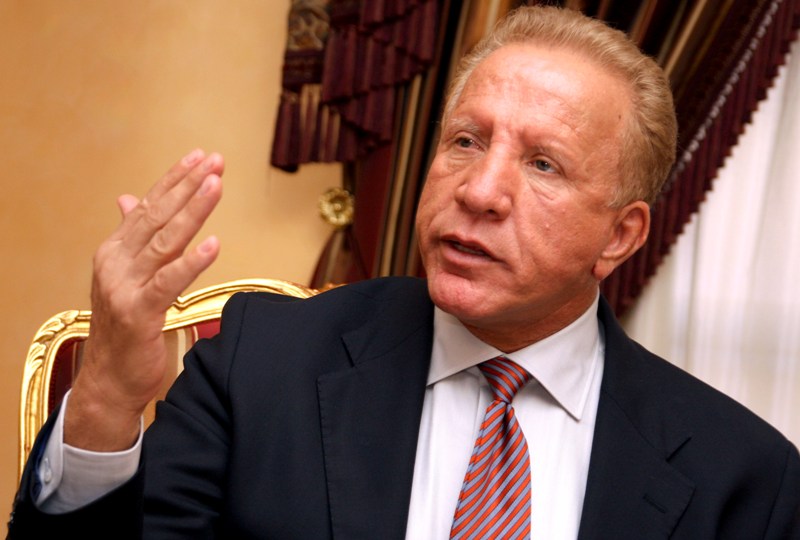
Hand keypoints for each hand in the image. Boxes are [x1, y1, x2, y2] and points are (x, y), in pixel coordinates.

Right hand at [64, 149, 223, 450]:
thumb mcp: (126, 276)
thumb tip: (128, 199)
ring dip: (193, 211)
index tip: (200, 157)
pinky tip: (214, 244)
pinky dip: (192, 262)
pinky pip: (169, 282)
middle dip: (188, 186)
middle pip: (157, 216)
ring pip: (165, 241)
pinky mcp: (139, 313)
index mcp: (115, 250)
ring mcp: (124, 287)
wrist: (110, 379)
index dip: (175, 180)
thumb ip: (131, 238)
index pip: (148, 206)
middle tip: (215, 162)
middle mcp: (115, 262)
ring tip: (216, 186)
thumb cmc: (125, 327)